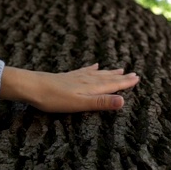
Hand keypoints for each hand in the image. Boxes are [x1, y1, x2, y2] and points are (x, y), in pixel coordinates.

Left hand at [0, 63, 139, 112]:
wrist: (33, 87)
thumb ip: (101, 103)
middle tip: (134, 74)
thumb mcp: (80, 104)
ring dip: (110, 73)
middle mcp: (87, 80)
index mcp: (91, 88)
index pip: (113, 85)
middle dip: (121, 77)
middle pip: (108, 78)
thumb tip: (123, 101)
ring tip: (119, 69)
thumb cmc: (55, 99)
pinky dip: (92, 69)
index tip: (137, 78)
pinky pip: (85, 71)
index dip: (125, 83)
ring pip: (98, 74)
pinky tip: (94, 66)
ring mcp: (77, 77)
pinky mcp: (68, 77)